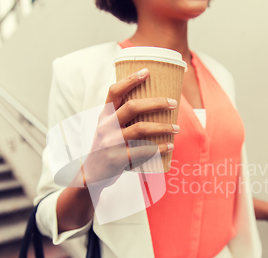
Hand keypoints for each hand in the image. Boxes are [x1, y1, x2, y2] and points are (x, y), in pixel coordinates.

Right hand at [77, 68, 178, 187]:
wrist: (91, 175)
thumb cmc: (107, 148)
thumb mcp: (108, 129)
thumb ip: (122, 117)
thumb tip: (154, 105)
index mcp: (105, 115)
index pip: (114, 91)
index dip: (130, 80)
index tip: (147, 71)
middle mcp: (106, 126)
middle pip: (132, 106)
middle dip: (156, 103)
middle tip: (173, 103)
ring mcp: (112, 142)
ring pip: (141, 128)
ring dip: (163, 127)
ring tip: (176, 128)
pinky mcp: (118, 158)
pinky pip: (144, 151)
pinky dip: (160, 148)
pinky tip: (170, 146)